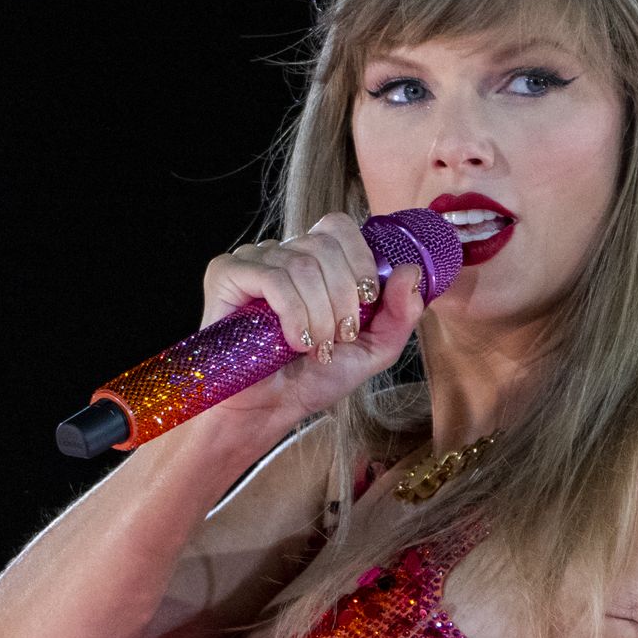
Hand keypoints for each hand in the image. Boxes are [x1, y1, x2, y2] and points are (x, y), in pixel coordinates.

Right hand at [199, 212, 425, 424]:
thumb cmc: (313, 378)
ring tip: (316, 347)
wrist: (269, 410)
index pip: (340, 227)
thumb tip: (411, 271)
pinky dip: (294, 313)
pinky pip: (273, 277)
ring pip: (303, 264)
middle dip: (344, 298)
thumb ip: (400, 314)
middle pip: (325, 244)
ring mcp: (253, 260)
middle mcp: (283, 253)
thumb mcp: (372, 350)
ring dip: (319, 314)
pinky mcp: (227, 274)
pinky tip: (294, 342)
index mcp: (315, 261)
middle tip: (340, 336)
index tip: (366, 303)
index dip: (360, 260)